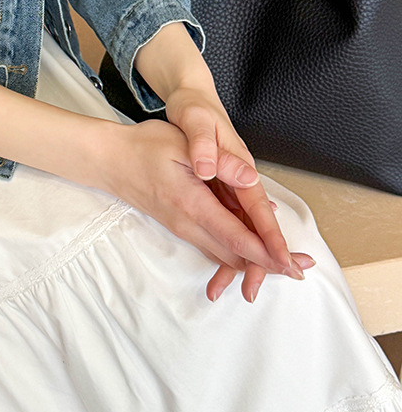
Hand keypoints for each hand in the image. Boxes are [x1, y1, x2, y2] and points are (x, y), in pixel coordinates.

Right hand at [164, 84, 314, 300]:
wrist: (109, 161)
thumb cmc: (143, 147)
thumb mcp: (179, 143)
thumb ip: (217, 161)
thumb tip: (249, 177)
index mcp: (192, 204)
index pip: (237, 237)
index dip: (267, 253)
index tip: (291, 265)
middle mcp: (189, 223)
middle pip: (235, 255)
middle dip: (270, 264)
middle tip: (302, 268)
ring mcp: (183, 227)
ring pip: (225, 256)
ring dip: (255, 262)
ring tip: (285, 264)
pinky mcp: (181, 226)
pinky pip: (213, 248)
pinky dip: (236, 255)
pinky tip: (252, 255)